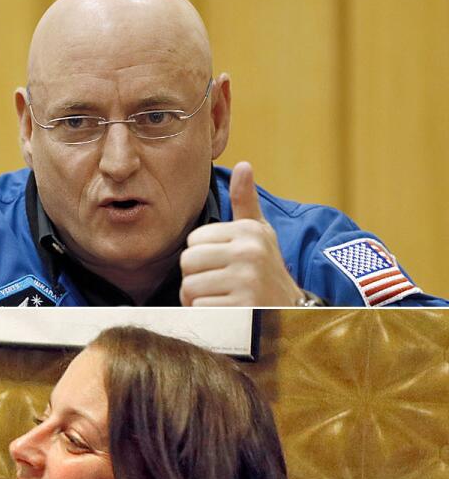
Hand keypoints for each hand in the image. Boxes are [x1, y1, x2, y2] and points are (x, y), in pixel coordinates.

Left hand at [179, 162, 303, 305]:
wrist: (290, 312)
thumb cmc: (266, 269)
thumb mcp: (259, 234)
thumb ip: (245, 202)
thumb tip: (243, 164)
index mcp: (249, 231)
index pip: (193, 240)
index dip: (201, 256)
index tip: (221, 264)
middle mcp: (250, 253)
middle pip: (187, 262)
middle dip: (195, 277)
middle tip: (217, 284)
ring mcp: (247, 282)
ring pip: (190, 287)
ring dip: (197, 298)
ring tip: (220, 298)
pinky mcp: (242, 309)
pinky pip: (199, 308)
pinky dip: (206, 314)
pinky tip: (225, 313)